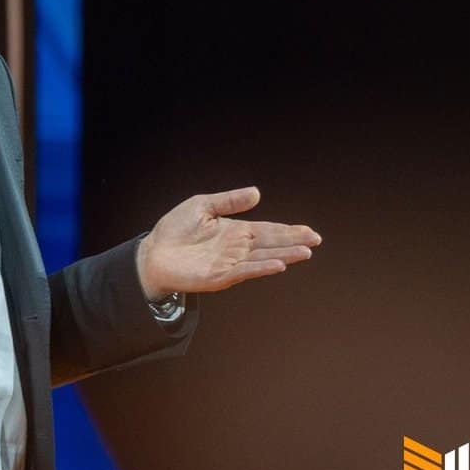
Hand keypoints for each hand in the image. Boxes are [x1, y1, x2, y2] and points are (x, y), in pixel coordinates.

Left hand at [134, 187, 319, 297]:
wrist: (153, 252)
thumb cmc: (175, 230)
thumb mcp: (203, 206)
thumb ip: (229, 201)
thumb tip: (257, 193)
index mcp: (235, 231)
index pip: (268, 230)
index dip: (289, 230)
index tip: (309, 231)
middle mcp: (237, 248)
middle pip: (271, 244)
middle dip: (294, 242)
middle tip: (316, 240)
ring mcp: (230, 263)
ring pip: (263, 258)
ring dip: (284, 255)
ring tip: (305, 252)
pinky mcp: (219, 276)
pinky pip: (244, 271)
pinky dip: (262, 268)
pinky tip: (278, 264)